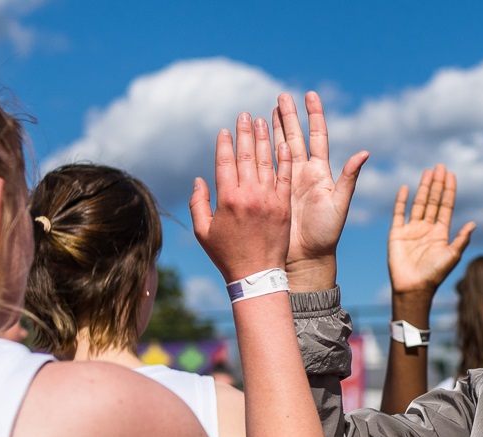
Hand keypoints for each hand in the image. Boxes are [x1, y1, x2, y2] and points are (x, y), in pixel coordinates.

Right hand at [191, 113, 292, 282]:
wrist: (257, 275)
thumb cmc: (227, 255)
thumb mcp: (203, 232)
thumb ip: (197, 204)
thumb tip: (198, 180)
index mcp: (227, 199)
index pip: (225, 162)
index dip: (225, 144)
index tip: (225, 130)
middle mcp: (248, 194)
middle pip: (246, 156)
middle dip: (246, 133)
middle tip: (246, 115)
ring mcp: (268, 199)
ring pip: (266, 161)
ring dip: (264, 139)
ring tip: (263, 120)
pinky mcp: (283, 206)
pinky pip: (284, 177)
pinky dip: (284, 159)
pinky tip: (284, 143)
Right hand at [272, 92, 367, 288]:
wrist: (306, 257)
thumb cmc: (326, 233)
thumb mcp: (339, 204)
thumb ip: (349, 178)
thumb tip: (364, 152)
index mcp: (321, 172)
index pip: (318, 136)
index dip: (314, 115)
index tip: (310, 95)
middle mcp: (304, 173)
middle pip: (296, 137)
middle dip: (289, 116)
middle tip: (281, 96)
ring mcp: (288, 182)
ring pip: (279, 148)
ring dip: (274, 129)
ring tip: (266, 109)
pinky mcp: (273, 192)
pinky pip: (266, 168)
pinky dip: (261, 152)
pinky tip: (254, 138)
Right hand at [388, 164, 474, 296]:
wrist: (413, 288)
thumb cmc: (434, 275)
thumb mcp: (452, 256)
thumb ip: (462, 239)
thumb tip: (474, 223)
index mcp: (441, 233)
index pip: (446, 206)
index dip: (449, 190)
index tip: (451, 174)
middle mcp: (427, 228)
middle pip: (433, 201)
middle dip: (437, 184)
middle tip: (440, 166)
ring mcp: (412, 230)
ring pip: (418, 203)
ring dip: (423, 188)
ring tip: (427, 172)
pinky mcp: (397, 233)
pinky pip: (399, 213)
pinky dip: (402, 200)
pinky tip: (406, 188)